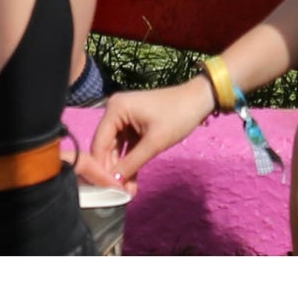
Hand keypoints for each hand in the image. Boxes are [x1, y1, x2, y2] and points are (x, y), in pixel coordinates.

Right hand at [81, 76, 215, 185]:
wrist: (199, 100)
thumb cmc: (177, 116)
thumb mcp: (154, 143)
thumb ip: (131, 163)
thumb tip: (114, 184)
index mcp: (115, 109)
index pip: (99, 143)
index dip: (100, 168)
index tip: (104, 191)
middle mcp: (114, 111)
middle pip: (105, 147)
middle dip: (111, 171)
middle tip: (116, 196)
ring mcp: (123, 118)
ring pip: (115, 149)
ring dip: (121, 170)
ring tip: (125, 193)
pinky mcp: (132, 125)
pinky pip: (125, 147)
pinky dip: (128, 162)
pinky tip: (130, 182)